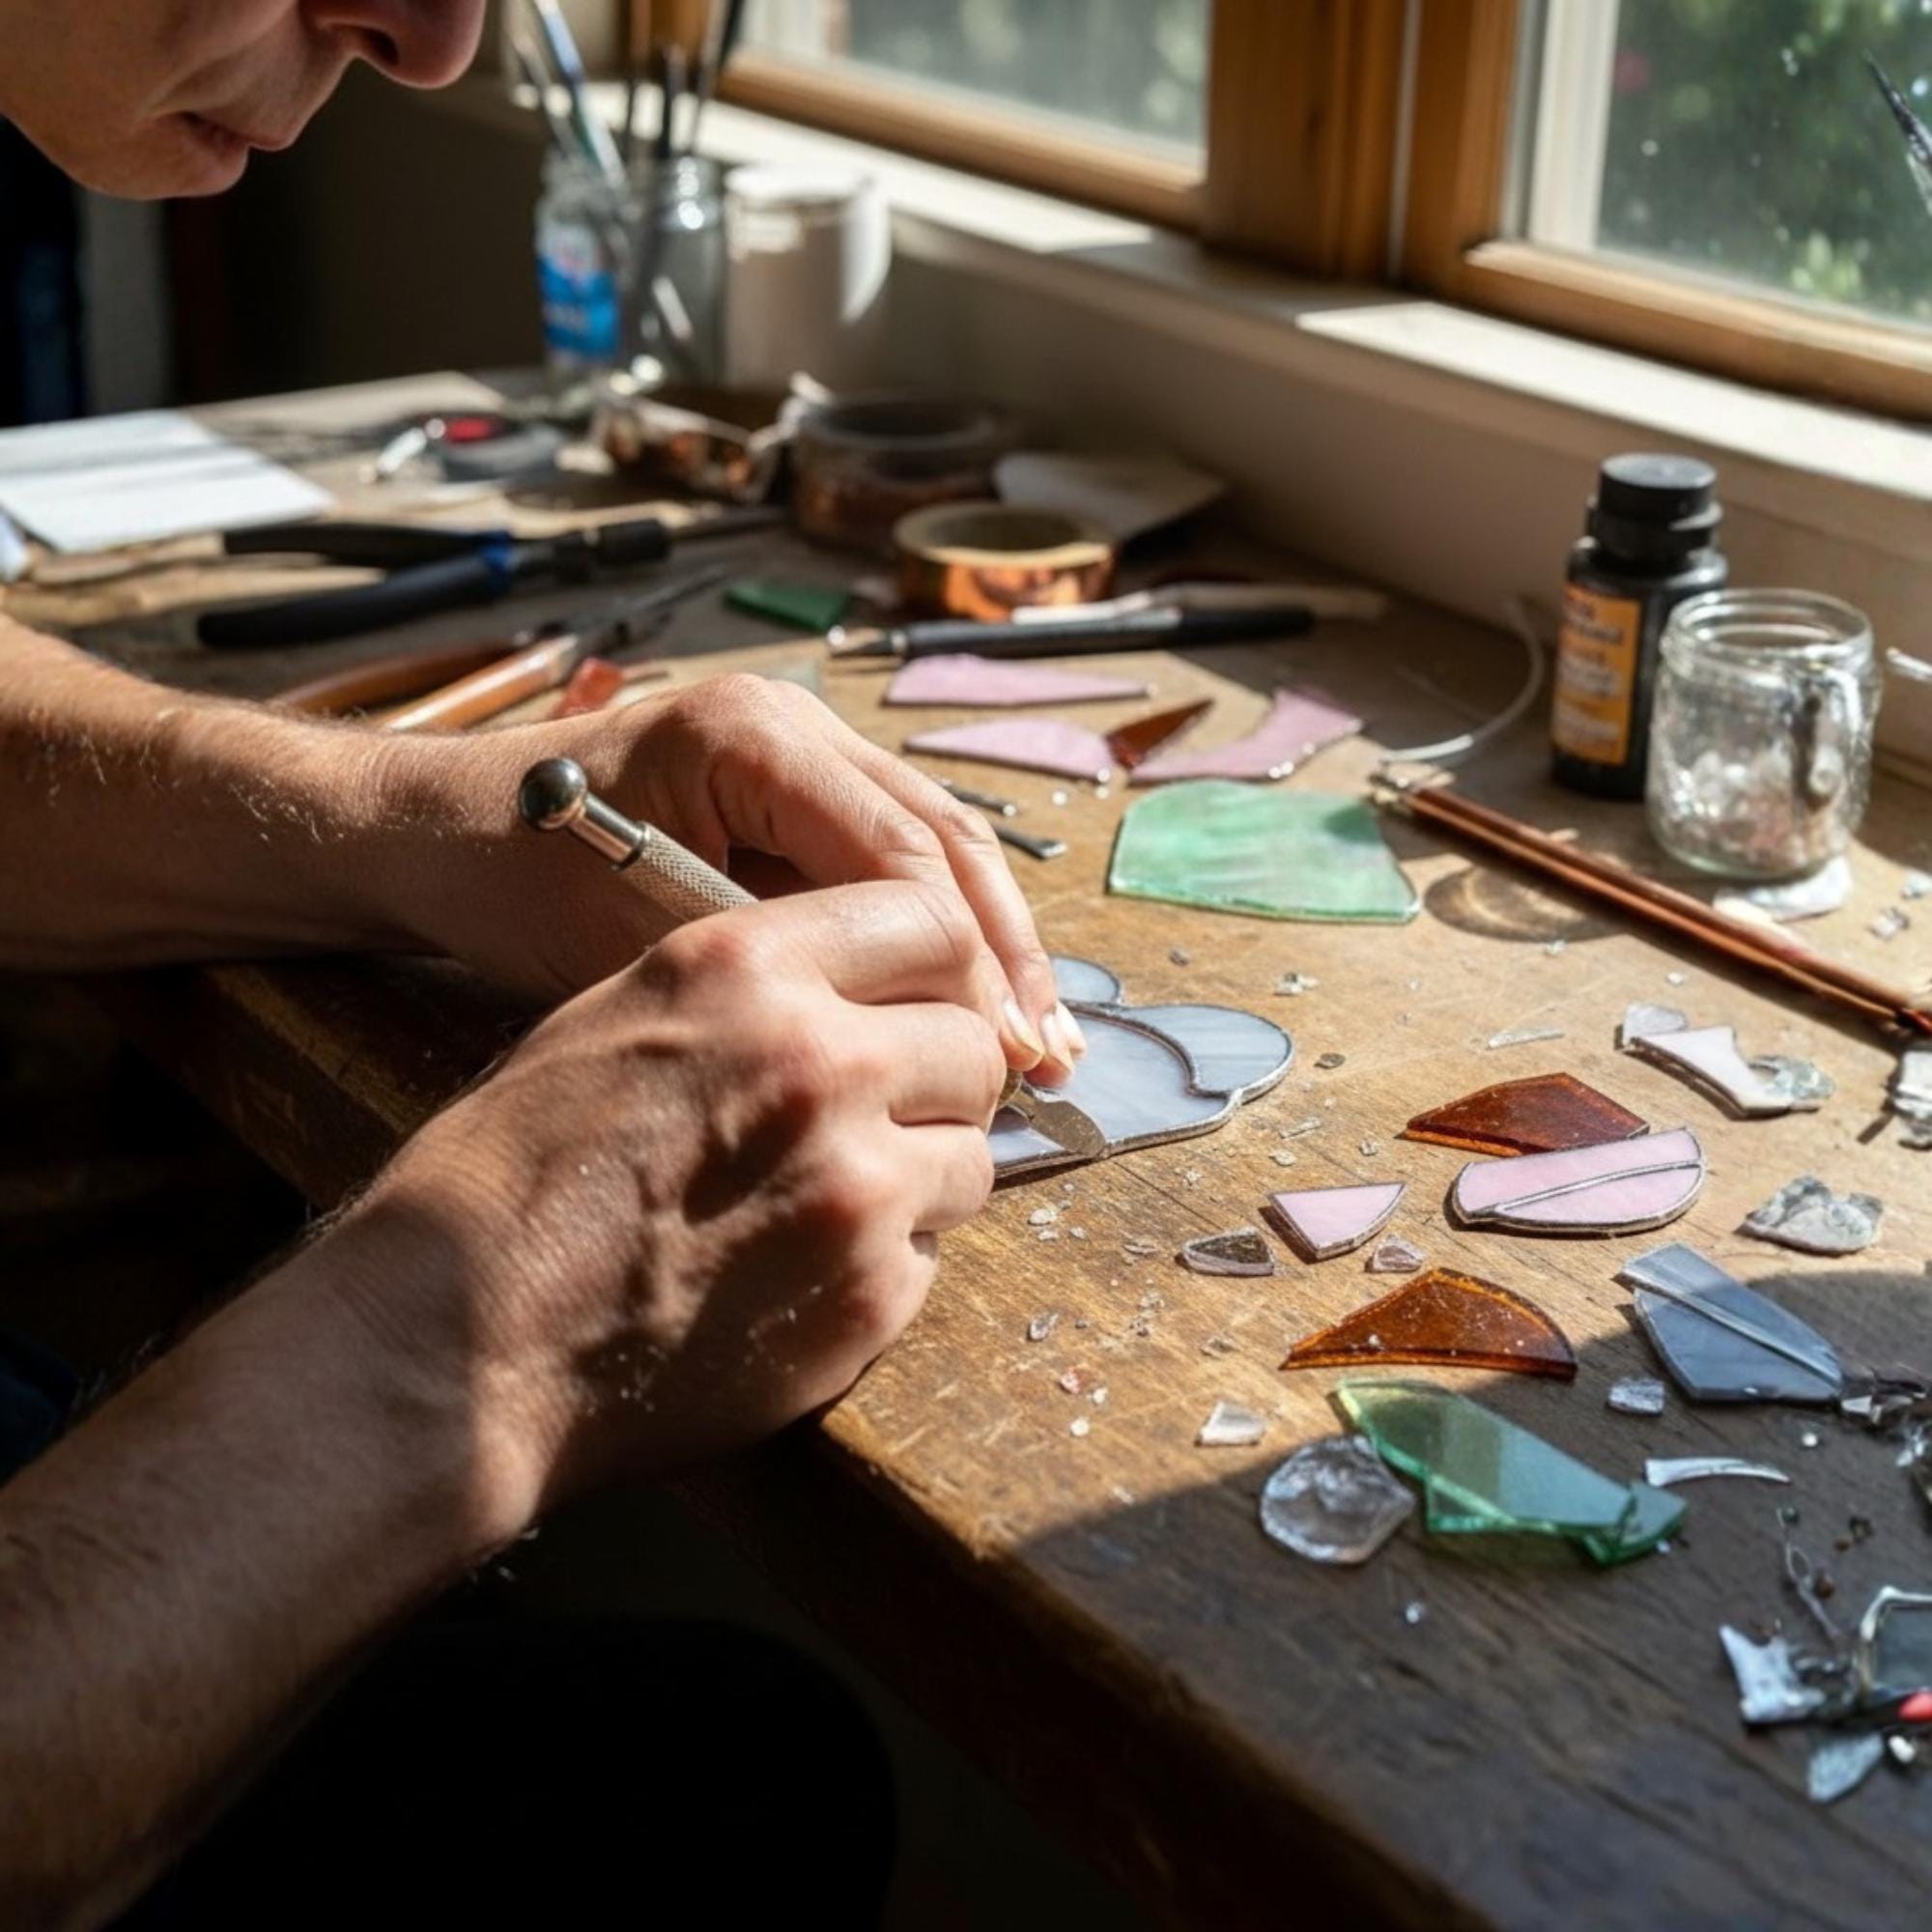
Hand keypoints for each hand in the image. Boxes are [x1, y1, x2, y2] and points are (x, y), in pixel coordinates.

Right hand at [330, 881, 1006, 1509]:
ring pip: (973, 1157)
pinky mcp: (868, 1297)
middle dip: (942, 1077)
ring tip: (832, 1198)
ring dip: (924, 1172)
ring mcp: (856, 1187)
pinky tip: (801, 1270)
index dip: (940, 966)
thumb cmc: (508, 1178)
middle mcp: (820, 1062)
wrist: (458, 1342)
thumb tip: (866, 995)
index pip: (932, 917)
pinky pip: (932, 1257)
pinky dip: (887, 1262)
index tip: (923, 1003)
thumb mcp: (617, 1016)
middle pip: (974, 1044)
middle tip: (886, 1111)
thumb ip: (758, 989)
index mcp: (749, 969)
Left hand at [378, 674, 1085, 1082]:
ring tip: (1040, 1044)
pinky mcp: (794, 797)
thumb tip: (902, 1041)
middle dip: (1002, 954)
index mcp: (756, 737)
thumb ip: (772, 971)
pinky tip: (971, 1010)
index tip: (995, 1052)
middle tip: (1047, 1057)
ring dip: (988, 950)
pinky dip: (935, 941)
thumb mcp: (637, 941)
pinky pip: (892, 865)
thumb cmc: (510, 882)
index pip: (901, 851)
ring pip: (936, 851)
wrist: (432, 834)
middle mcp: (798, 727)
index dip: (960, 959)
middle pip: (945, 840)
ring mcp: (802, 754)